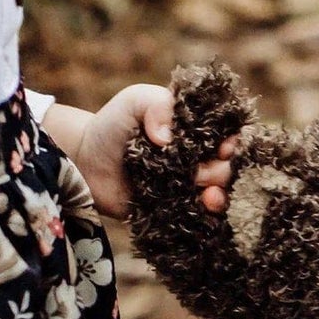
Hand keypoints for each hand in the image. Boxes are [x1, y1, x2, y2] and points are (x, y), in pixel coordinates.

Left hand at [47, 85, 238, 217]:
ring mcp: (188, 186)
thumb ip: (157, 105)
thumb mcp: (134, 101)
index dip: (232, 143)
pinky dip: (207, 216)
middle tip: (198, 172)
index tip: (222, 148)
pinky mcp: (178, 210)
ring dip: (220, 196)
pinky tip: (203, 209)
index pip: (229, 136)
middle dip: (221, 171)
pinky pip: (201, 217)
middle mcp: (197, 159)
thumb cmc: (112, 127)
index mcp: (195, 130)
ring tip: (208, 197)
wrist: (85, 164)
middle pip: (228, 168)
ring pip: (220, 194)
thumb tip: (169, 138)